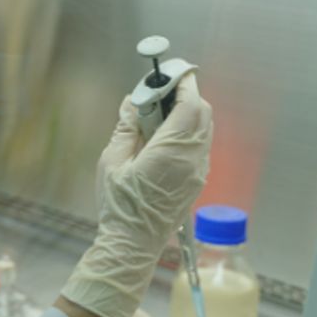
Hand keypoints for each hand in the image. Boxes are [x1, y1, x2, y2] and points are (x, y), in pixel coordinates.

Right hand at [61, 73, 211, 316]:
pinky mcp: (197, 180)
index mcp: (172, 151)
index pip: (190, 104)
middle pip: (202, 113)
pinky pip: (201, 145)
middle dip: (185, 95)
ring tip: (158, 114)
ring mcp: (199, 171)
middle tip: (159, 91)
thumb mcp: (112, 161)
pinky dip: (188, 131)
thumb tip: (132, 102)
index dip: (183, 83)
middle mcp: (192, 159)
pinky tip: (163, 137)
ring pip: (205, 128)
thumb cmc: (120, 206)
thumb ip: (127, 127)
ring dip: (187, 113)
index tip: (171, 72)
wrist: (133, 243)